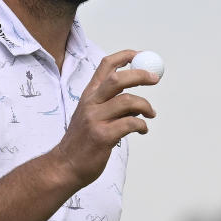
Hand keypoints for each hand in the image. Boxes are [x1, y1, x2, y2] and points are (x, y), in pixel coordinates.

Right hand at [51, 49, 158, 187]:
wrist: (65, 165)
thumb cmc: (82, 141)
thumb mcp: (89, 115)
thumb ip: (109, 104)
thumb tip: (136, 100)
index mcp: (88, 95)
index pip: (105, 66)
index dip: (124, 56)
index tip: (140, 55)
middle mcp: (91, 103)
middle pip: (118, 79)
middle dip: (140, 75)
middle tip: (155, 79)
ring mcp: (95, 119)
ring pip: (128, 101)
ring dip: (145, 106)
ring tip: (151, 114)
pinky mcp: (102, 136)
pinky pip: (130, 124)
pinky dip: (142, 125)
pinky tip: (142, 130)